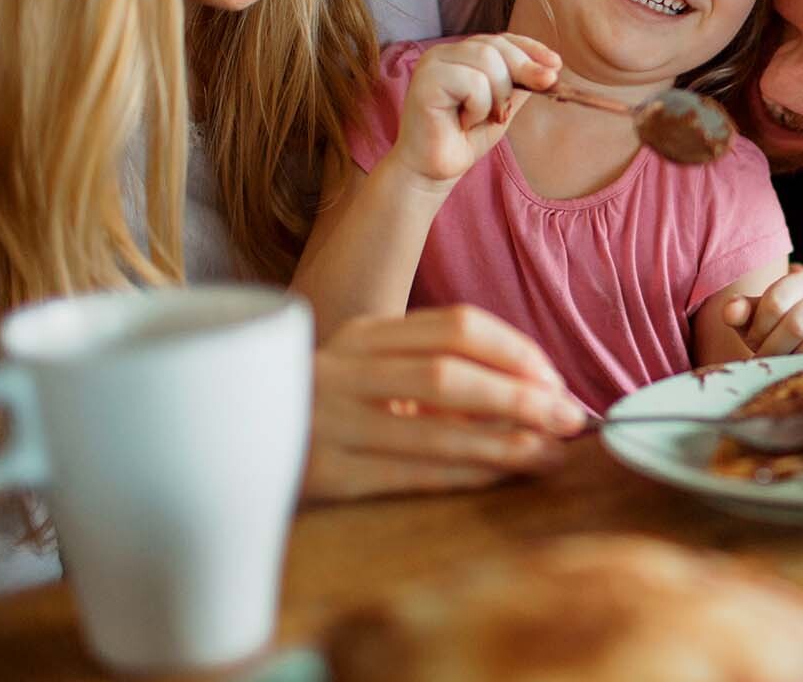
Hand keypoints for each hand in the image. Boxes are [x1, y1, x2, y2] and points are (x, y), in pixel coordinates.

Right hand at [304, 304, 588, 500]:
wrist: (232, 444)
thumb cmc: (329, 407)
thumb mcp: (371, 371)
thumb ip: (436, 370)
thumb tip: (535, 390)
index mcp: (364, 334)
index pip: (456, 326)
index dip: (515, 351)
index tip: (554, 378)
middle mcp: (344, 370)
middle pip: (450, 374)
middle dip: (520, 397)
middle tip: (569, 418)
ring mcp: (329, 422)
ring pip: (434, 429)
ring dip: (504, 443)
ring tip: (550, 454)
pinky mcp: (325, 474)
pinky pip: (411, 473)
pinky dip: (465, 473)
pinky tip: (502, 475)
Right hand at [392, 34, 558, 187]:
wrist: (433, 171)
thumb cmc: (464, 139)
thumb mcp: (502, 106)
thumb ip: (519, 84)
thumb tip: (551, 66)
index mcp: (460, 54)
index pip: (500, 39)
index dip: (530, 49)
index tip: (556, 66)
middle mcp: (443, 53)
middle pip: (496, 46)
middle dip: (523, 71)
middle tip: (533, 94)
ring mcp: (432, 64)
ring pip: (487, 61)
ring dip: (498, 96)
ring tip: (484, 119)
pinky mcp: (425, 81)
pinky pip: (473, 82)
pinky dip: (479, 107)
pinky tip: (463, 123)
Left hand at [725, 263, 802, 356]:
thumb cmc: (781, 333)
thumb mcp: (759, 322)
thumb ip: (742, 313)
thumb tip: (730, 312)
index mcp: (802, 281)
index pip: (777, 300)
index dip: (759, 327)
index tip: (753, 342)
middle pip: (797, 322)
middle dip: (775, 348)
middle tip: (764, 362)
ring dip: (797, 358)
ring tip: (783, 368)